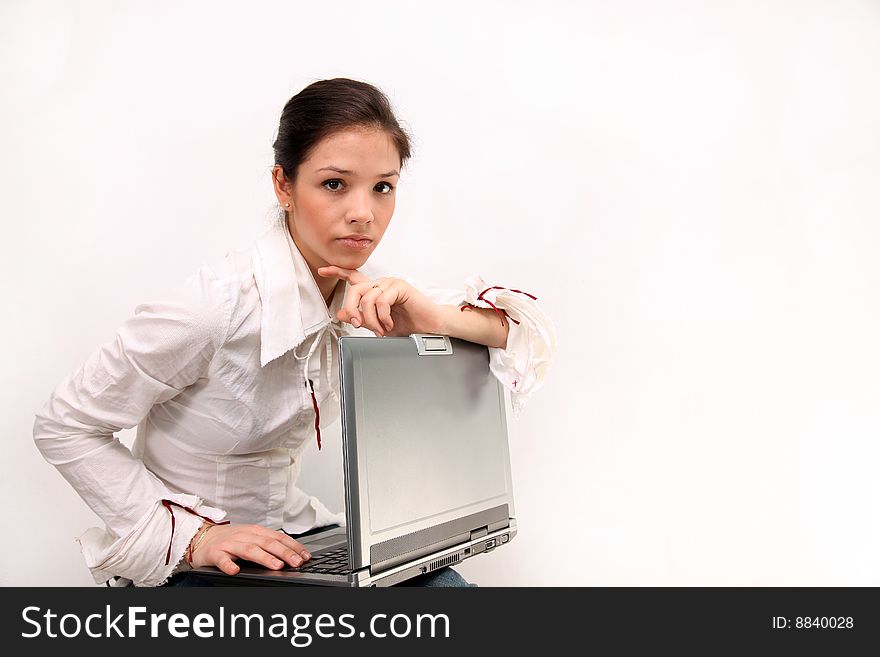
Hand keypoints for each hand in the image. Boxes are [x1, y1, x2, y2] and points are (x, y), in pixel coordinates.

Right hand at [188, 522, 311, 574]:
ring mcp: (229, 544)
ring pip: (249, 550)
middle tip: (297, 562)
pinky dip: (229, 565)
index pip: (278, 537)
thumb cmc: (230, 540)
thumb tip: (292, 554)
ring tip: (276, 566)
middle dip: (284, 553)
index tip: (305, 556)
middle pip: (267, 543)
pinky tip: (236, 571)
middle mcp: (244, 535)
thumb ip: (268, 545)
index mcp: (256, 532)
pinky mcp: (214, 553)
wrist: (201, 537)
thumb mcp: (251, 538)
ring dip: (264, 557)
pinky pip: (222, 560)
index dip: (293, 546)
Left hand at [317, 266, 444, 336]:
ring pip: (367, 298)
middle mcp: (381, 284)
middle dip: (352, 309)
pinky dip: (382, 317)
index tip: (323, 270)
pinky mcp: (400, 286)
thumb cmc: (408, 326)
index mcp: (375, 290)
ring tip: (381, 329)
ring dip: (371, 319)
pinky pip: (381, 301)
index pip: (353, 277)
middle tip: (356, 324)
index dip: (337, 272)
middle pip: (355, 290)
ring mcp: (390, 283)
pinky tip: (390, 324)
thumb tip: (341, 314)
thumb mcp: (378, 325)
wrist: (428, 329)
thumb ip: (360, 318)